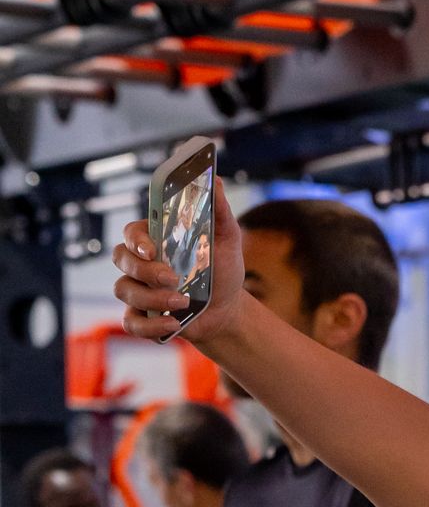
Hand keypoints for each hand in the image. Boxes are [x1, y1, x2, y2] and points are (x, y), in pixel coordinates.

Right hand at [112, 180, 243, 353]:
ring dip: (152, 298)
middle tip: (172, 279)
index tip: (151, 248)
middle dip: (144, 270)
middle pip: (121, 258)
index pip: (132, 232)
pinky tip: (173, 325)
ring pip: (124, 290)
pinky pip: (131, 322)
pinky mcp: (142, 316)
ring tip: (183, 303)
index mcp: (156, 239)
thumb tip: (217, 180)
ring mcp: (138, 290)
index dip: (136, 239)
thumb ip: (220, 211)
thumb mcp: (228, 240)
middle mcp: (141, 263)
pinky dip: (150, 326)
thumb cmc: (222, 271)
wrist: (229, 311)